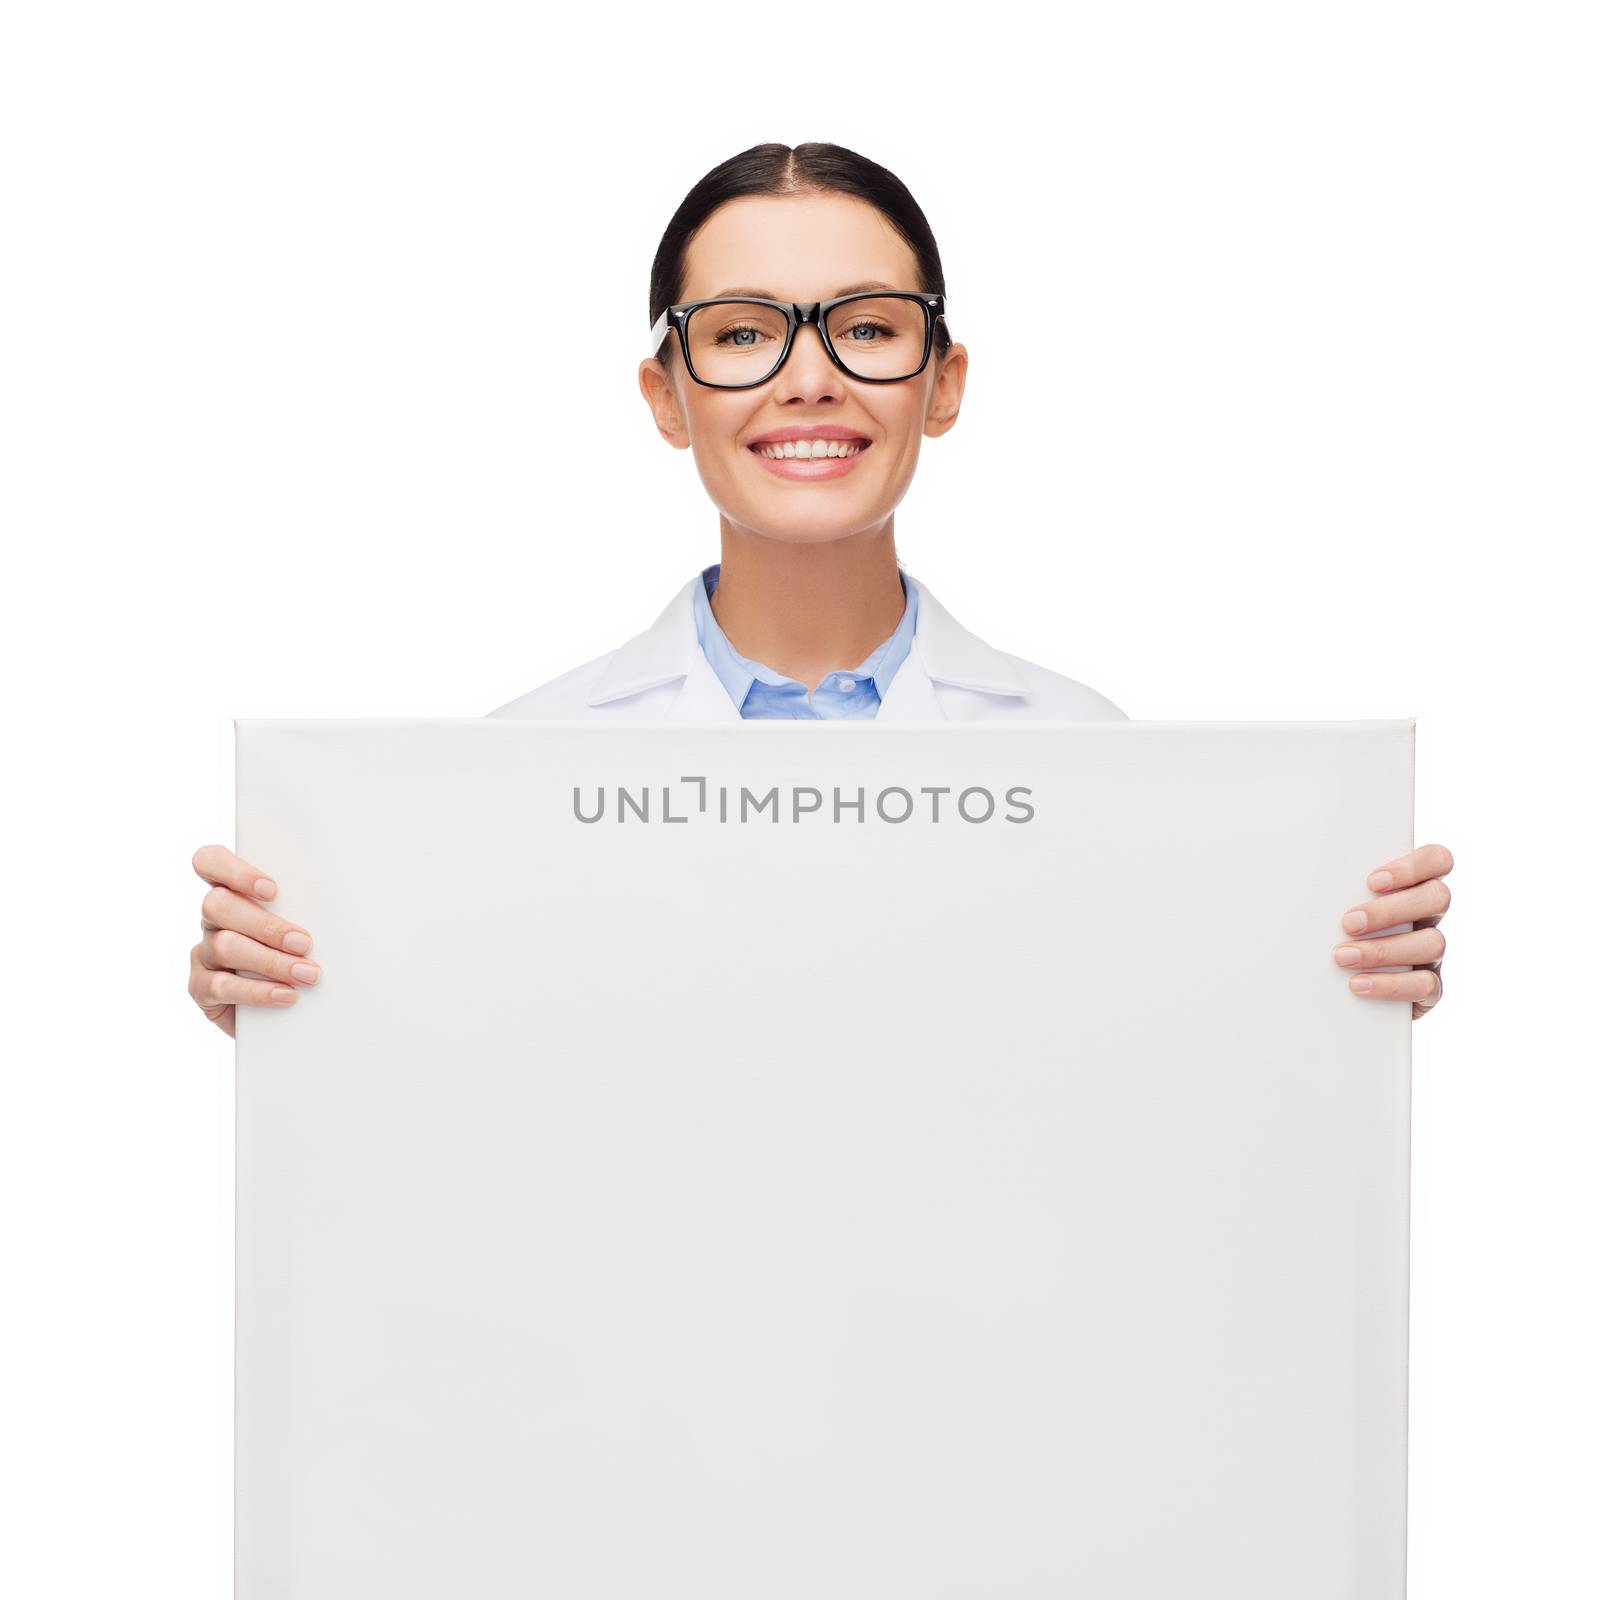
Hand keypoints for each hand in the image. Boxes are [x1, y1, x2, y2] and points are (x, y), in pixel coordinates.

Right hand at [189, 845, 320, 1036]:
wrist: (285, 1006)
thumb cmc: (299, 951)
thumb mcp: (302, 924)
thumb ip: (306, 908)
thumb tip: (345, 902)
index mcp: (233, 892)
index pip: (211, 861)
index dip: (233, 870)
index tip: (272, 890)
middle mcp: (213, 918)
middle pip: (218, 905)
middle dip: (266, 925)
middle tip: (304, 943)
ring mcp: (203, 952)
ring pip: (225, 946)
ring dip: (271, 961)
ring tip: (307, 974)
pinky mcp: (200, 987)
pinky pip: (221, 986)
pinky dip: (258, 991)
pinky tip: (286, 995)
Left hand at [1332, 843, 1452, 1019]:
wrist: (1329, 996)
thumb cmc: (1323, 933)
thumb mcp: (1325, 905)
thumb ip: (1324, 886)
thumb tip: (1284, 868)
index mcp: (1410, 887)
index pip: (1437, 859)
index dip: (1414, 866)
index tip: (1371, 882)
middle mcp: (1427, 916)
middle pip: (1438, 897)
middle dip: (1389, 910)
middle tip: (1348, 923)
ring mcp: (1432, 952)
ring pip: (1434, 942)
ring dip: (1384, 949)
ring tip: (1342, 957)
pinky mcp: (1429, 989)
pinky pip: (1427, 985)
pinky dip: (1391, 985)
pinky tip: (1358, 984)